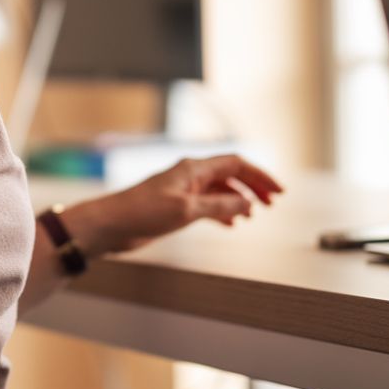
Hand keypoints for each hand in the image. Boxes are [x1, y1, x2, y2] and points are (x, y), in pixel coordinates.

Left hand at [73, 154, 283, 255]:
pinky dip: (222, 212)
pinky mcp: (175, 207)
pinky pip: (207, 205)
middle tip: (272, 204)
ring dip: (239, 200)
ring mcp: (183, 191)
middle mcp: (190, 176)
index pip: (236, 164)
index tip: (279, 192)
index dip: (260, 175)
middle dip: (254, 187)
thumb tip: (248, 204)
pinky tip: (231, 224)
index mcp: (193, 169)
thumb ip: (219, 206)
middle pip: (231, 175)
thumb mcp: (186, 210)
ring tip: (254, 215)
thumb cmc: (142, 213)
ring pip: (220, 190)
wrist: (110, 225)